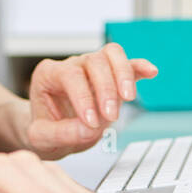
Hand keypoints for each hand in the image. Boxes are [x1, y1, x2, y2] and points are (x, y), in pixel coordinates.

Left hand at [24, 42, 157, 159]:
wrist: (51, 131)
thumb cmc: (44, 130)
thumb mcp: (41, 138)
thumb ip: (61, 133)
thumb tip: (90, 128)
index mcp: (48, 74)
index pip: (70, 75)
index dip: (83, 97)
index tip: (91, 122)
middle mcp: (71, 65)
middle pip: (93, 61)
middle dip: (105, 89)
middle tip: (110, 117)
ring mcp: (92, 67)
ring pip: (111, 54)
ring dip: (123, 74)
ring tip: (128, 98)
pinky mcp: (110, 75)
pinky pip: (126, 63)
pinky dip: (138, 66)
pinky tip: (150, 72)